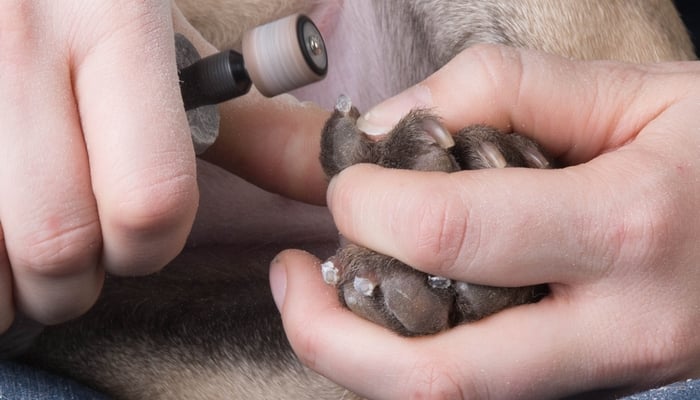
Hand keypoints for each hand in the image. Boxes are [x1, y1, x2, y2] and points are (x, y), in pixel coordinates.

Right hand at [0, 1, 199, 330]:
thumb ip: (169, 85)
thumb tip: (202, 189)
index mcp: (110, 15)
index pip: (152, 196)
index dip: (153, 244)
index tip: (141, 242)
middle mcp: (17, 45)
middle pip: (57, 243)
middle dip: (73, 283)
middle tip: (71, 269)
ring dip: (4, 289)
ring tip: (13, 259)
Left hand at [270, 44, 699, 397]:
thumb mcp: (631, 90)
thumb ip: (497, 89)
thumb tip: (386, 124)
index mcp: (625, 228)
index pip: (448, 233)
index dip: (367, 205)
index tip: (348, 181)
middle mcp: (611, 328)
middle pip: (435, 379)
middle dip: (329, 337)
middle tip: (290, 279)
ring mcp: (601, 375)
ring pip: (450, 399)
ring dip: (361, 354)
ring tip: (327, 292)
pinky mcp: (588, 387)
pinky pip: (478, 388)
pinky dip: (411, 354)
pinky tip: (396, 304)